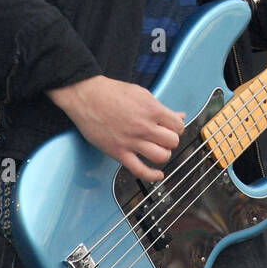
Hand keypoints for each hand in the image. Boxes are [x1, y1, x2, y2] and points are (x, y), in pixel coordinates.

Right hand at [46, 75, 185, 181]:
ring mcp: (132, 141)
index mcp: (152, 110)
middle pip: (172, 142)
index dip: (176, 128)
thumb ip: (162, 108)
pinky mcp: (119, 152)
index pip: (178, 126)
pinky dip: (152, 175)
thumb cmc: (112, 92)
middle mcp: (144, 126)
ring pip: (161, 156)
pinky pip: (140, 170)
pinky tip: (158, 174)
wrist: (86, 96)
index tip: (171, 128)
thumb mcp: (142, 94)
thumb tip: (180, 115)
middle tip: (163, 138)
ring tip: (157, 150)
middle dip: (170, 140)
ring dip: (163, 154)